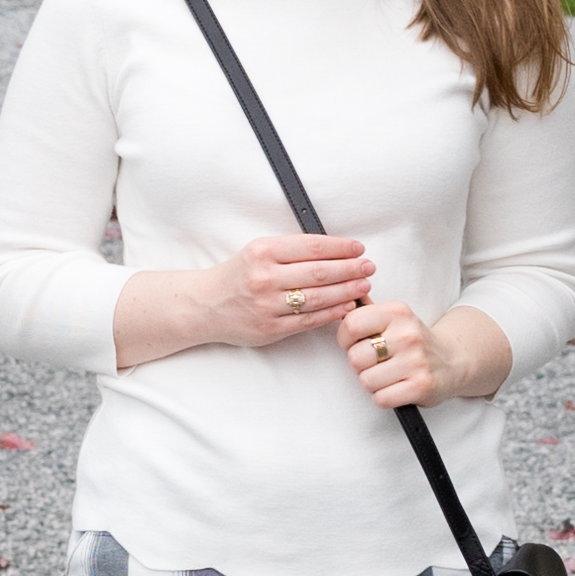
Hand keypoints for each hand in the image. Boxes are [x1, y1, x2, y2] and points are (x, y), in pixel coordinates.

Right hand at [217, 233, 370, 350]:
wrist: (205, 305)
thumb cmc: (237, 275)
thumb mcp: (257, 251)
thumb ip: (291, 250)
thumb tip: (335, 251)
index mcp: (262, 251)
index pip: (312, 247)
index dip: (341, 247)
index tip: (358, 248)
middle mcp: (264, 277)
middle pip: (319, 272)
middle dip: (350, 269)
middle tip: (369, 267)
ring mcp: (267, 306)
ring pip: (318, 297)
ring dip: (347, 291)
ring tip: (364, 285)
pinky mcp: (270, 329)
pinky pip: (309, 320)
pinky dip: (332, 313)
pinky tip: (346, 306)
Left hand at [339, 299, 509, 410]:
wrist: (453, 361)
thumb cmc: (413, 342)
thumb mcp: (394, 318)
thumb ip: (367, 312)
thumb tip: (341, 302)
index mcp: (397, 312)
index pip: (351, 324)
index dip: (345, 339)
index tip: (354, 343)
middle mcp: (408, 334)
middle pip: (355, 357)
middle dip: (359, 364)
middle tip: (373, 363)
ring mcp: (416, 361)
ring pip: (366, 381)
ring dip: (372, 383)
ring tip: (387, 375)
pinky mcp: (421, 386)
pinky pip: (381, 398)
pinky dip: (384, 397)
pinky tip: (395, 387)